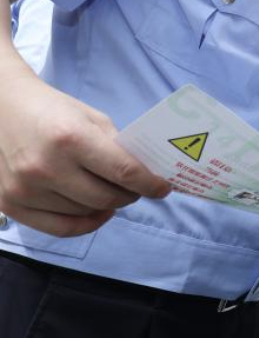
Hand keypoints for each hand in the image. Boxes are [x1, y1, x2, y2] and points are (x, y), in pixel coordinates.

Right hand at [0, 72, 170, 236]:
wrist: (1, 108)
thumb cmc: (53, 110)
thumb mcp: (91, 118)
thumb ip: (117, 148)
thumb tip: (146, 175)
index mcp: (71, 138)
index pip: (123, 172)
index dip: (150, 184)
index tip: (163, 188)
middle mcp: (46, 167)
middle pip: (107, 198)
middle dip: (130, 195)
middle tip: (137, 188)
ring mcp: (26, 189)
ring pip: (86, 214)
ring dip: (108, 207)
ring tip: (113, 193)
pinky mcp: (11, 204)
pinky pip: (61, 229)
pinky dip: (86, 224)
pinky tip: (98, 212)